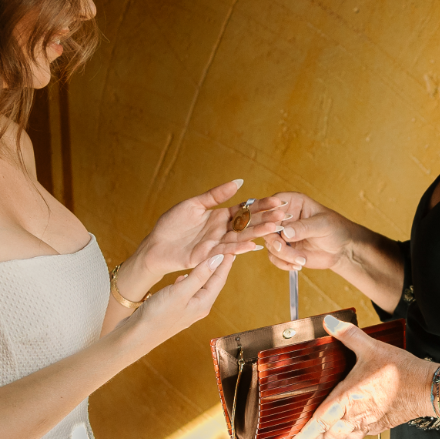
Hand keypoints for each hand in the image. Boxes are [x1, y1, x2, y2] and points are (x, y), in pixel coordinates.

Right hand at [118, 252, 237, 347]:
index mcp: (203, 303)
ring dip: (204, 272)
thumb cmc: (157, 315)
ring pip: (200, 286)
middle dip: (218, 266)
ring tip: (207, 258)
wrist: (136, 336)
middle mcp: (198, 307)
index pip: (219, 279)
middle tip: (223, 249)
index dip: (225, 262)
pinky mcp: (175, 309)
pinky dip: (189, 280)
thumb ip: (199, 276)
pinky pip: (187, 291)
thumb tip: (218, 259)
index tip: (231, 247)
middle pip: (212, 283)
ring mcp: (187, 309)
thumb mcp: (180, 293)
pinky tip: (183, 276)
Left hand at [130, 179, 265, 281]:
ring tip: (274, 228)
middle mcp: (221, 230)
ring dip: (257, 233)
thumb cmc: (172, 224)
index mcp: (220, 216)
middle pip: (247, 224)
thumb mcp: (194, 204)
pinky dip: (239, 249)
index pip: (245, 210)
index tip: (278, 201)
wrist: (155, 245)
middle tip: (284, 215)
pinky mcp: (207, 256)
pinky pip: (225, 251)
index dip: (261, 206)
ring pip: (241, 238)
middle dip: (265, 219)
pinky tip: (253, 245)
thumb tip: (239, 182)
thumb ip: (216, 195)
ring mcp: (216, 244)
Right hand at [225, 192, 357, 272]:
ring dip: (282, 254)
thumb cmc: (336, 229)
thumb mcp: (323, 224)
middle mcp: (284, 218)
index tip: (275, 224)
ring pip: (269, 243)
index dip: (269, 212)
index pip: (273, 203)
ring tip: (300, 259)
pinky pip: (274, 257)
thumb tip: (285, 232)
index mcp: (293, 203)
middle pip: (265, 225)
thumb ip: (304, 227)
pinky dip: (283, 263)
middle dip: (272, 237)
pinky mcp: (283, 249)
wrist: (342, 249)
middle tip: (282, 246)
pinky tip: (298, 264)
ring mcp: (282, 234)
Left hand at [289, 315, 429, 438]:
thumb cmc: (399, 369)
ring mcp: (368, 423)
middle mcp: (354, 415)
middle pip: (327, 436)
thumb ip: (348, 335)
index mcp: (347, 398)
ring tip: (319, 438)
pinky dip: (346, 436)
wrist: (427, 387)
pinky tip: (345, 431)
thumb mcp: (372, 347)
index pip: (319, 422)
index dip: (304, 434)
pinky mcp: (379, 426)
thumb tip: (329, 322)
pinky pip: (358, 436)